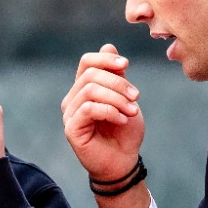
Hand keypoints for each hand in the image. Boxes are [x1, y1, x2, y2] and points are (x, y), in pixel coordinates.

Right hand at [61, 45, 147, 207]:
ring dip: (116, 98)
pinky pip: (88, 108)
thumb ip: (117, 76)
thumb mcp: (126, 98)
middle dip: (118, 83)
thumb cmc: (124, 132)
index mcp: (84, 88)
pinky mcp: (71, 129)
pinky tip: (122, 119)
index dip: (106, 58)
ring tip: (132, 110)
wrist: (123, 161)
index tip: (126, 64)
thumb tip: (108, 45)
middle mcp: (73, 99)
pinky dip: (109, 110)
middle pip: (90, 75)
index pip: (87, 62)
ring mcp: (70, 114)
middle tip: (137, 96)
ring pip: (90, 90)